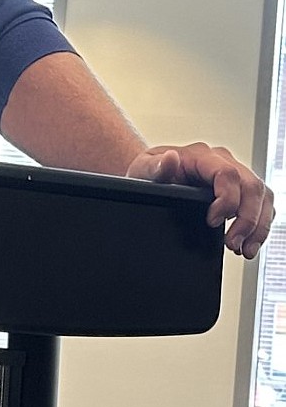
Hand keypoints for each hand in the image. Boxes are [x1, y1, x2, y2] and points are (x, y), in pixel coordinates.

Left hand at [126, 143, 273, 258]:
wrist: (152, 174)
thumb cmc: (149, 171)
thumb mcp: (145, 169)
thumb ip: (157, 168)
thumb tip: (170, 159)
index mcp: (201, 156)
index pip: (228, 173)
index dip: (227, 199)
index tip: (213, 221)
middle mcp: (222, 162)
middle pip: (252, 186)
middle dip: (247, 220)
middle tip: (233, 244)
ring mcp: (234, 175)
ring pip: (262, 196)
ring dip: (258, 227)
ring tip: (244, 250)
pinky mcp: (239, 190)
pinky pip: (261, 204)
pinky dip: (259, 226)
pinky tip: (248, 244)